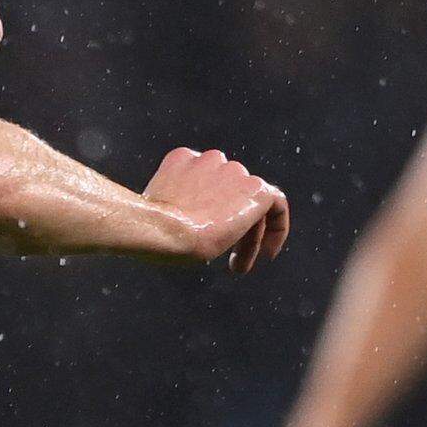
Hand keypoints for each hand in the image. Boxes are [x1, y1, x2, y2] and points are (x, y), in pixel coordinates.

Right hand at [145, 148, 290, 272]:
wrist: (161, 230)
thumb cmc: (150, 232)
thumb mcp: (157, 213)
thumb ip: (175, 207)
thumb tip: (184, 225)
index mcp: (182, 160)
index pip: (205, 182)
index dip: (210, 210)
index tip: (208, 235)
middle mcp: (210, 160)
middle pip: (229, 194)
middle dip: (229, 226)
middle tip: (226, 260)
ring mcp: (234, 172)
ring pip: (249, 206)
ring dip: (246, 238)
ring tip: (238, 267)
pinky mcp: (255, 189)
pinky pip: (277, 205)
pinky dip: (276, 228)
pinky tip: (268, 254)